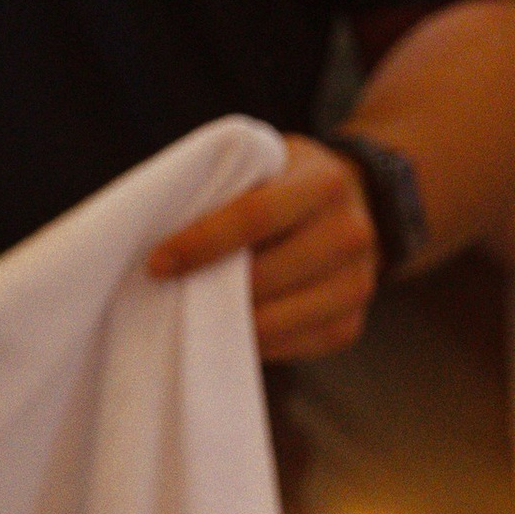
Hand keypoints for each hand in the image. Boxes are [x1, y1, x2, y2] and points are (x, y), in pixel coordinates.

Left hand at [147, 136, 380, 362]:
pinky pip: (288, 348)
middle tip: (167, 292)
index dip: (201, 243)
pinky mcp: (349, 326)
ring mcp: (357, 283)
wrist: (355, 204)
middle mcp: (351, 233)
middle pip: (264, 276)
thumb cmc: (285, 186)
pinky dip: (251, 343)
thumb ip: (225, 188)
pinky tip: (227, 328)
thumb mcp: (262, 165)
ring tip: (192, 313)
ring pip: (275, 321)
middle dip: (208, 289)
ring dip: (225, 322)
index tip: (158, 263)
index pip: (255, 216)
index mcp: (325, 182)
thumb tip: (157, 235)